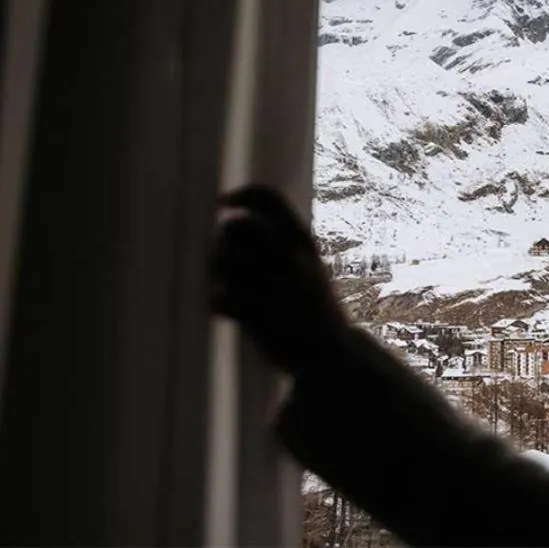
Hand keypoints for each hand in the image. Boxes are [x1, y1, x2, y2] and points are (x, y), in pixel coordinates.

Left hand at [211, 185, 349, 376]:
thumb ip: (281, 242)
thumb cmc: (314, 307)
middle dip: (221, 240)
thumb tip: (235, 218)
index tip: (223, 205)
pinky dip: (218, 303)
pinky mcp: (258, 314)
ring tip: (227, 288)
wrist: (332, 354)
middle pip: (236, 224)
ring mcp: (273, 284)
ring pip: (222, 261)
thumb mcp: (309, 265)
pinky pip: (219, 297)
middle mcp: (289, 257)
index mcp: (302, 242)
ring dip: (216, 274)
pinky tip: (227, 312)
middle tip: (223, 258)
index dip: (239, 195)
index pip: (268, 198)